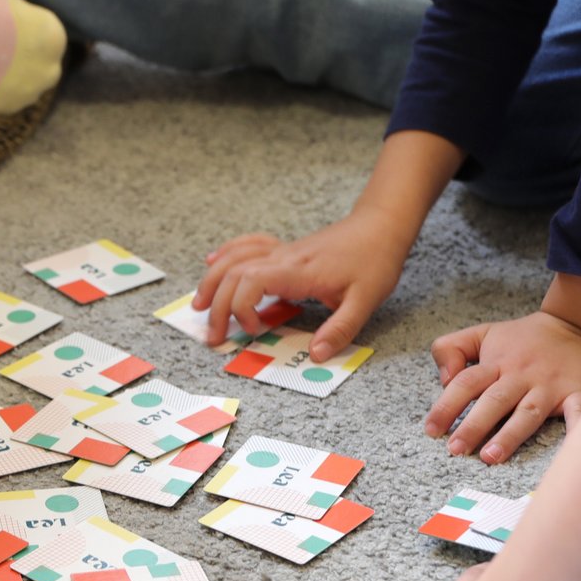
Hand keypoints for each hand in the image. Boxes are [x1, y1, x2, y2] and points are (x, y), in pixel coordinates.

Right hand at [196, 209, 414, 360]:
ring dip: (212, 281)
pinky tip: (212, 261)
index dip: (241, 308)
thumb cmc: (375, 260)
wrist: (381, 225)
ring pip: (234, 259)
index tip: (254, 330)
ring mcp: (281, 251)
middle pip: (233, 275)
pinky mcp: (284, 249)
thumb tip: (315, 355)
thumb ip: (340, 329)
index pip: (251, 282)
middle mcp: (283, 258)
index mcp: (299, 271)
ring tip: (199, 305)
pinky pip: (247, 246)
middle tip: (214, 336)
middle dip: (217, 306)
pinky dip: (226, 254)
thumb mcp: (366, 300)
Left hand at [426, 276, 580, 463]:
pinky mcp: (579, 392)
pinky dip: (578, 427)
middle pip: (494, 401)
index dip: (446, 406)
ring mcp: (551, 386)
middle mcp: (522, 376)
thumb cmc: (524, 338)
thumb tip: (444, 379)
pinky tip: (570, 447)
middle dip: (473, 425)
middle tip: (456, 449)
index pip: (465, 384)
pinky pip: (579, 411)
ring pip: (528, 413)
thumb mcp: (483, 333)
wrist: (579, 323)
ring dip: (510, 435)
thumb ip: (451, 348)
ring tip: (491, 456)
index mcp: (497, 363)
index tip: (431, 430)